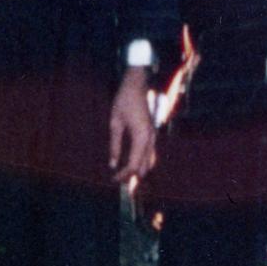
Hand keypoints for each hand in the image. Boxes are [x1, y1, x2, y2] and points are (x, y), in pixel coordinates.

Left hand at [109, 68, 155, 185]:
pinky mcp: (152, 134)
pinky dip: (143, 162)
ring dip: (139, 170)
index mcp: (141, 137)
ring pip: (150, 161)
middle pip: (144, 166)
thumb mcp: (115, 123)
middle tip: (118, 180)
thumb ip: (114, 145)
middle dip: (132, 176)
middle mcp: (151, 139)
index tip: (113, 178)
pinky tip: (133, 164)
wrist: (136, 85)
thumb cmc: (124, 101)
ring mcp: (153, 136)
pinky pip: (150, 153)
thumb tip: (113, 164)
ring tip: (125, 175)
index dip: (124, 175)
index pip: (134, 164)